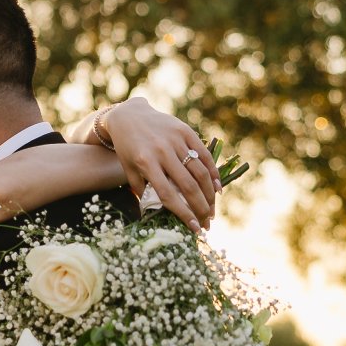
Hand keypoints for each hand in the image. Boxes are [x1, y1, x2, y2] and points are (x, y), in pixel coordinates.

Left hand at [96, 98, 218, 229]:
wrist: (129, 116)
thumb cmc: (127, 148)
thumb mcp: (129, 170)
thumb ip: (141, 191)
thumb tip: (154, 216)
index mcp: (146, 163)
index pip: (168, 195)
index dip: (183, 213)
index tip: (194, 229)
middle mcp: (162, 151)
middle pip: (188, 186)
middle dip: (200, 208)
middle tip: (207, 224)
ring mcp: (175, 140)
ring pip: (199, 172)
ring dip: (209, 194)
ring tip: (212, 211)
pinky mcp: (185, 131)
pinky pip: (204, 154)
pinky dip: (213, 172)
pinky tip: (217, 189)